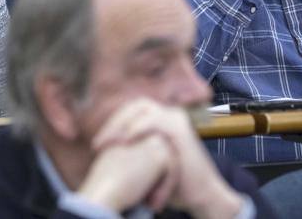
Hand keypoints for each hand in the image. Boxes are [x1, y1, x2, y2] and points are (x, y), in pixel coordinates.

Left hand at [92, 98, 243, 218]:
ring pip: (140, 109)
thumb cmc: (175, 183)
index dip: (112, 124)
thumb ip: (134, 151)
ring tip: (107, 144)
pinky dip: (136, 129)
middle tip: (99, 144)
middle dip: (113, 123)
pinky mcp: (180, 128)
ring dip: (120, 125)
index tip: (99, 145)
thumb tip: (108, 150)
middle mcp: (170, 114)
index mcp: (163, 119)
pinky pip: (153, 121)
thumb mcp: (150, 163)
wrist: (202, 195)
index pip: (130, 111)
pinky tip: (124, 141)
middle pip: (134, 106)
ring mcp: (176, 119)